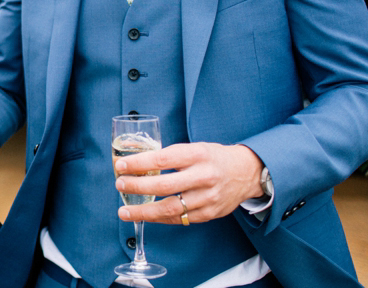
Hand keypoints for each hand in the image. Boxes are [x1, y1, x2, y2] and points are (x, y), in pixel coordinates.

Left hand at [114, 142, 261, 224]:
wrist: (247, 172)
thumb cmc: (214, 157)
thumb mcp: (195, 147)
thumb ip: (169, 154)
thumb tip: (135, 158)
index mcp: (197, 154)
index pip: (163, 159)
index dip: (139, 163)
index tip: (121, 166)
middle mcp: (204, 176)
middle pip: (164, 185)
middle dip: (137, 187)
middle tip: (120, 185)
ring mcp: (208, 197)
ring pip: (171, 208)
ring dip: (144, 212)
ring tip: (124, 211)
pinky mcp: (210, 213)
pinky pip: (180, 219)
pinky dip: (160, 219)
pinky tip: (146, 216)